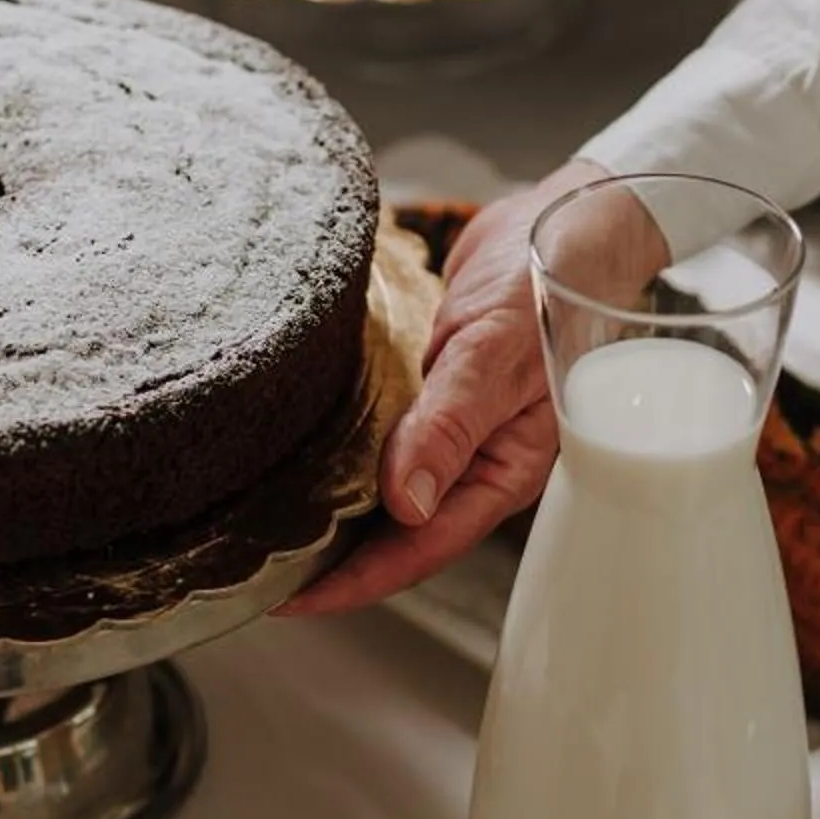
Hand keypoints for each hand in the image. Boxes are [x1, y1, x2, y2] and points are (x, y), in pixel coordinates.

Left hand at [285, 157, 662, 616]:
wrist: (567, 219)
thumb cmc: (550, 283)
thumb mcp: (496, 353)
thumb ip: (450, 426)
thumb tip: (403, 505)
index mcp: (502, 471)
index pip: (420, 547)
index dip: (355, 581)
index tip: (288, 600)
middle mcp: (476, 463)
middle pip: (396, 534)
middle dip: (331, 560)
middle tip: (252, 571)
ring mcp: (453, 431)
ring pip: (384, 492)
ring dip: (330, 512)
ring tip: (261, 527)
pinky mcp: (431, 395)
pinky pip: (381, 441)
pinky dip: (339, 456)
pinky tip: (296, 459)